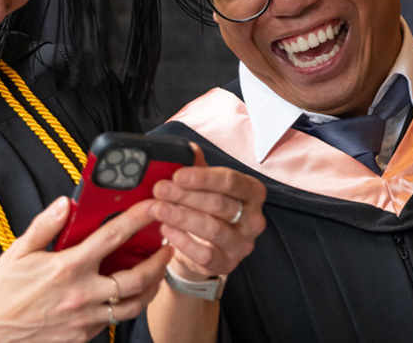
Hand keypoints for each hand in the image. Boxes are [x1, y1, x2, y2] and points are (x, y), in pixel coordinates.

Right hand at [0, 196, 172, 341]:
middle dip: (159, 262)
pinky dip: (124, 307)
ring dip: (150, 288)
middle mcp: (81, 295)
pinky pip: (113, 321)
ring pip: (133, 306)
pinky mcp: (82, 336)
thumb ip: (44, 226)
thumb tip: (64, 204)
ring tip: (154, 274)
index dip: (137, 219)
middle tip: (167, 248)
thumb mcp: (18, 252)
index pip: (113, 237)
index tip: (152, 208)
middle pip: (137, 279)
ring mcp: (84, 319)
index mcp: (67, 268)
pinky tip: (124, 295)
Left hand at [151, 144, 266, 282]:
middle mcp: (254, 219)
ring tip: (157, 208)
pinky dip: (183, 241)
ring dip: (182, 217)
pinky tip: (166, 230)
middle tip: (160, 189)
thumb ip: (197, 167)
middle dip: (186, 196)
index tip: (178, 174)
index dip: (203, 178)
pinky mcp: (227, 264)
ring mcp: (242, 244)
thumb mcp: (203, 185)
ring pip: (213, 229)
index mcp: (252, 192)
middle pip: (220, 204)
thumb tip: (189, 149)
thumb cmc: (205, 209)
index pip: (231, 181)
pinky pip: (205, 255)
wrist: (202, 247)